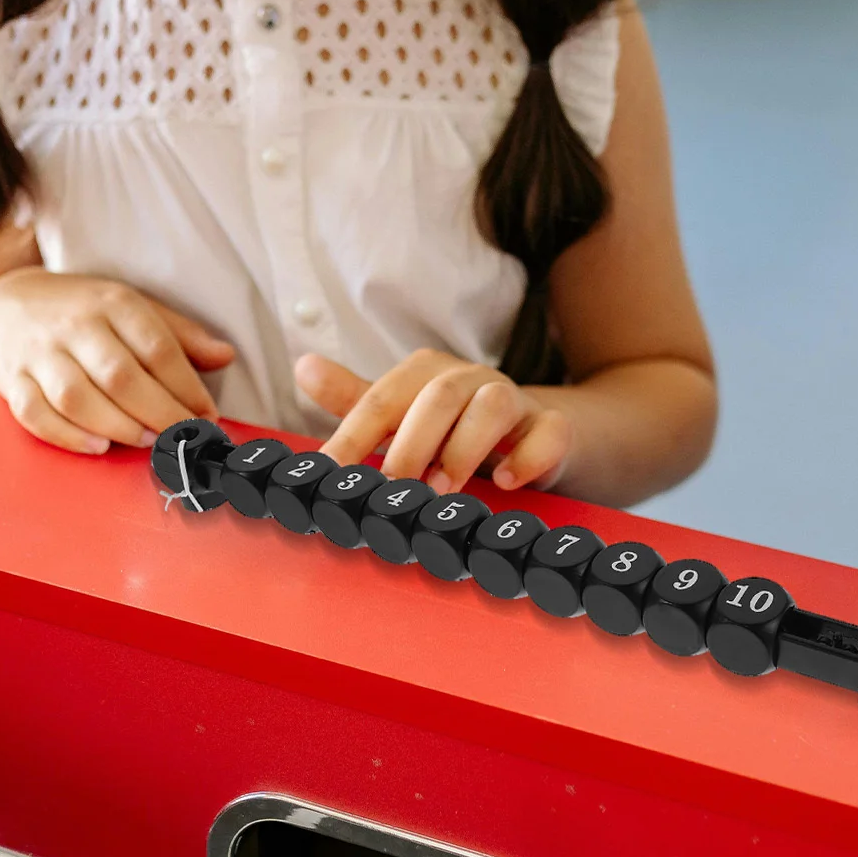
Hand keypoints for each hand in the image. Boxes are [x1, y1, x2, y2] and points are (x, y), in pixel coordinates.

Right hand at [0, 268, 235, 454]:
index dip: (187, 387)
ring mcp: (38, 353)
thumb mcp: (134, 308)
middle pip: (120, 377)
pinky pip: (34, 413)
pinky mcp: (10, 379)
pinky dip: (67, 435)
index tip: (208, 416)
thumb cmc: (85, 312)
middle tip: (183, 438)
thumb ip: (180, 335)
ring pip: (76, 397)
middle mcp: (74, 325)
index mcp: (113, 303)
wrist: (5, 303)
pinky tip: (98, 447)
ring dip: (118, 426)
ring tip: (147, 442)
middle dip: (159, 414)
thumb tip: (225, 356)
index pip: (157, 348)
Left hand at [296, 348, 571, 493]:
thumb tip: (303, 366)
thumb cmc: (459, 428)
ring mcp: (516, 401)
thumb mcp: (407, 415)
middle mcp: (471, 379)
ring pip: (493, 406)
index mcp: (428, 374)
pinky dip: (527, 457)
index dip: (351, 437)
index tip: (328, 476)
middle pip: (438, 396)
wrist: (540, 433)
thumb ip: (357, 400)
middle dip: (410, 444)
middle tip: (393, 490)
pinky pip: (549, 433)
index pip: (382, 399)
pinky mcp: (554, 428)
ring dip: (463, 449)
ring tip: (442, 491)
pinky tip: (506, 482)